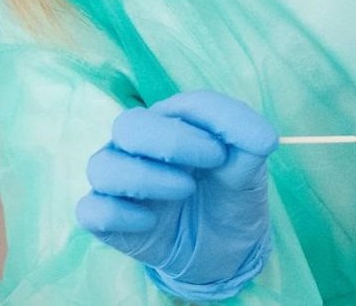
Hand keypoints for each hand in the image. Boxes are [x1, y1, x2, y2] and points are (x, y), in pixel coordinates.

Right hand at [76, 91, 277, 299]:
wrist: (225, 251)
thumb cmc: (230, 196)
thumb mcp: (250, 169)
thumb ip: (252, 143)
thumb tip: (264, 135)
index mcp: (172, 122)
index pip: (179, 106)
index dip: (202, 122)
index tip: (224, 152)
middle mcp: (137, 144)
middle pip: (128, 124)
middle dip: (169, 141)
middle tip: (210, 162)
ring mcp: (118, 181)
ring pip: (102, 166)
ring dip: (146, 179)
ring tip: (185, 191)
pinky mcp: (107, 219)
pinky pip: (91, 210)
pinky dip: (119, 214)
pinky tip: (150, 222)